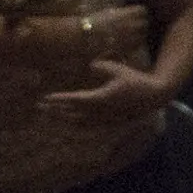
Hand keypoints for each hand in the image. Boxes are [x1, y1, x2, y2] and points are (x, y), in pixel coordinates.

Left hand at [44, 54, 164, 127]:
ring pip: (78, 121)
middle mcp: (101, 111)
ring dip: (62, 119)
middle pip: (72, 112)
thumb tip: (90, 66)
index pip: (75, 99)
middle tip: (39, 107)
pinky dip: (74, 124)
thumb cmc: (135, 80)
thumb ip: (102, 68)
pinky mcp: (108, 122)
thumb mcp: (119, 70)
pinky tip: (67, 123)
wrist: (153, 97)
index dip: (59, 99)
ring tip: (49, 115)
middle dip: (55, 110)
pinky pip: (87, 125)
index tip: (45, 98)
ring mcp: (104, 119)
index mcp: (102, 98)